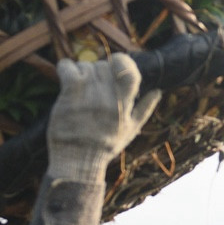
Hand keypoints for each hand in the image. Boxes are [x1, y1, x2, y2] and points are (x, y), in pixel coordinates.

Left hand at [45, 54, 161, 181]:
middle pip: (104, 66)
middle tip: (91, 84)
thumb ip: (144, 109)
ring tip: (78, 87)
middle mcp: (108, 97)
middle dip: (97, 71)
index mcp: (124, 103)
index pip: (130, 71)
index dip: (122, 61)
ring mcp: (89, 95)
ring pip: (86, 66)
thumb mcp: (130, 130)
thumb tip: (158, 91)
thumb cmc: (104, 147)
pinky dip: (65, 67)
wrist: (77, 163)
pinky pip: (68, 69)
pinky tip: (65, 73)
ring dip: (81, 72)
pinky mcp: (70, 96)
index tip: (114, 64)